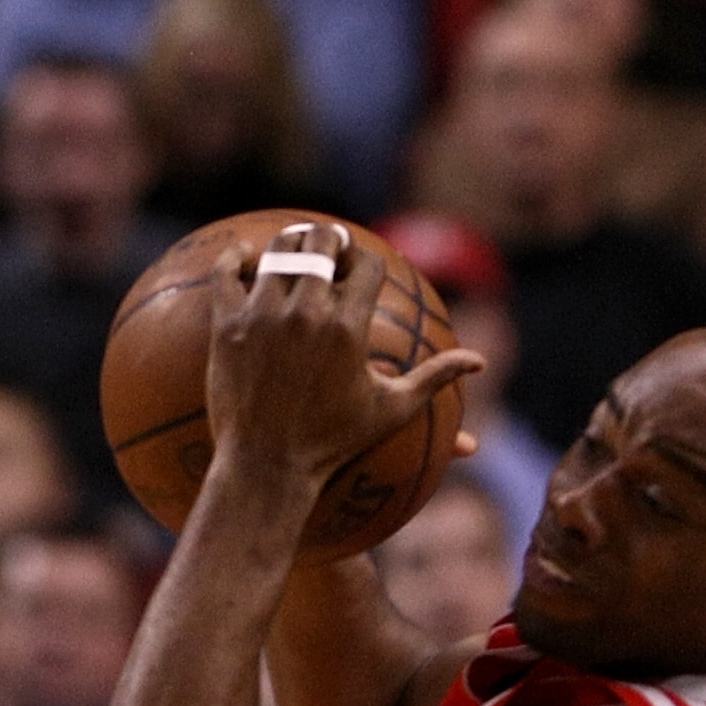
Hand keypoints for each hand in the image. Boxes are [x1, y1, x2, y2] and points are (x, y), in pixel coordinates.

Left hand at [205, 222, 481, 503]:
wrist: (267, 466)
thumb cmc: (334, 442)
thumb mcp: (392, 410)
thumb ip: (435, 377)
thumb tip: (479, 362)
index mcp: (348, 328)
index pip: (366, 265)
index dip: (368, 261)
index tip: (362, 269)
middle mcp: (306, 313)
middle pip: (322, 242)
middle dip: (331, 239)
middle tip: (330, 249)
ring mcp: (262, 315)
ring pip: (278, 249)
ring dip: (291, 242)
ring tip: (295, 249)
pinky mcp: (227, 325)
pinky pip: (226, 271)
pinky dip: (235, 257)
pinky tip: (245, 256)